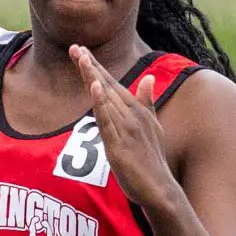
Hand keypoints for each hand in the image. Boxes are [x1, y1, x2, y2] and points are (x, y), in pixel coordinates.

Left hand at [69, 44, 179, 213]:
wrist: (160, 189)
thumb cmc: (152, 161)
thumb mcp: (152, 127)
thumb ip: (147, 102)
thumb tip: (147, 78)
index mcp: (136, 110)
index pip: (113, 83)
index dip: (97, 67)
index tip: (81, 51)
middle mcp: (132, 115)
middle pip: (107, 85)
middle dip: (90, 66)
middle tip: (75, 47)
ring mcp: (126, 128)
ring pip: (105, 98)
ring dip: (93, 76)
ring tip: (81, 57)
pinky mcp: (119, 144)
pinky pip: (107, 120)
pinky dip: (100, 102)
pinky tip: (94, 86)